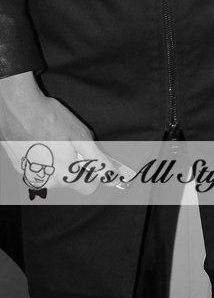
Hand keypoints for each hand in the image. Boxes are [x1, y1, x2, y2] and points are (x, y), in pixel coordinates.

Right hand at [0, 71, 128, 192]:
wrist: (19, 110)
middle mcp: (48, 183)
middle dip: (74, 164)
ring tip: (53, 140)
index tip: (92, 159)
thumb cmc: (52, 120)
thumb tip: (110, 176)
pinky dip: (42, 158)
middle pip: (70, 179)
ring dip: (57, 161)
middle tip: (70, 143)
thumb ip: (96, 160)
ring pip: (54, 174)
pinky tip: (40, 141)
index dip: (94, 173)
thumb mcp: (81, 137)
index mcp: (66, 176)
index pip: (89, 188)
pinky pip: (39, 168)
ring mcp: (31, 176)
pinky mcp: (19, 168)